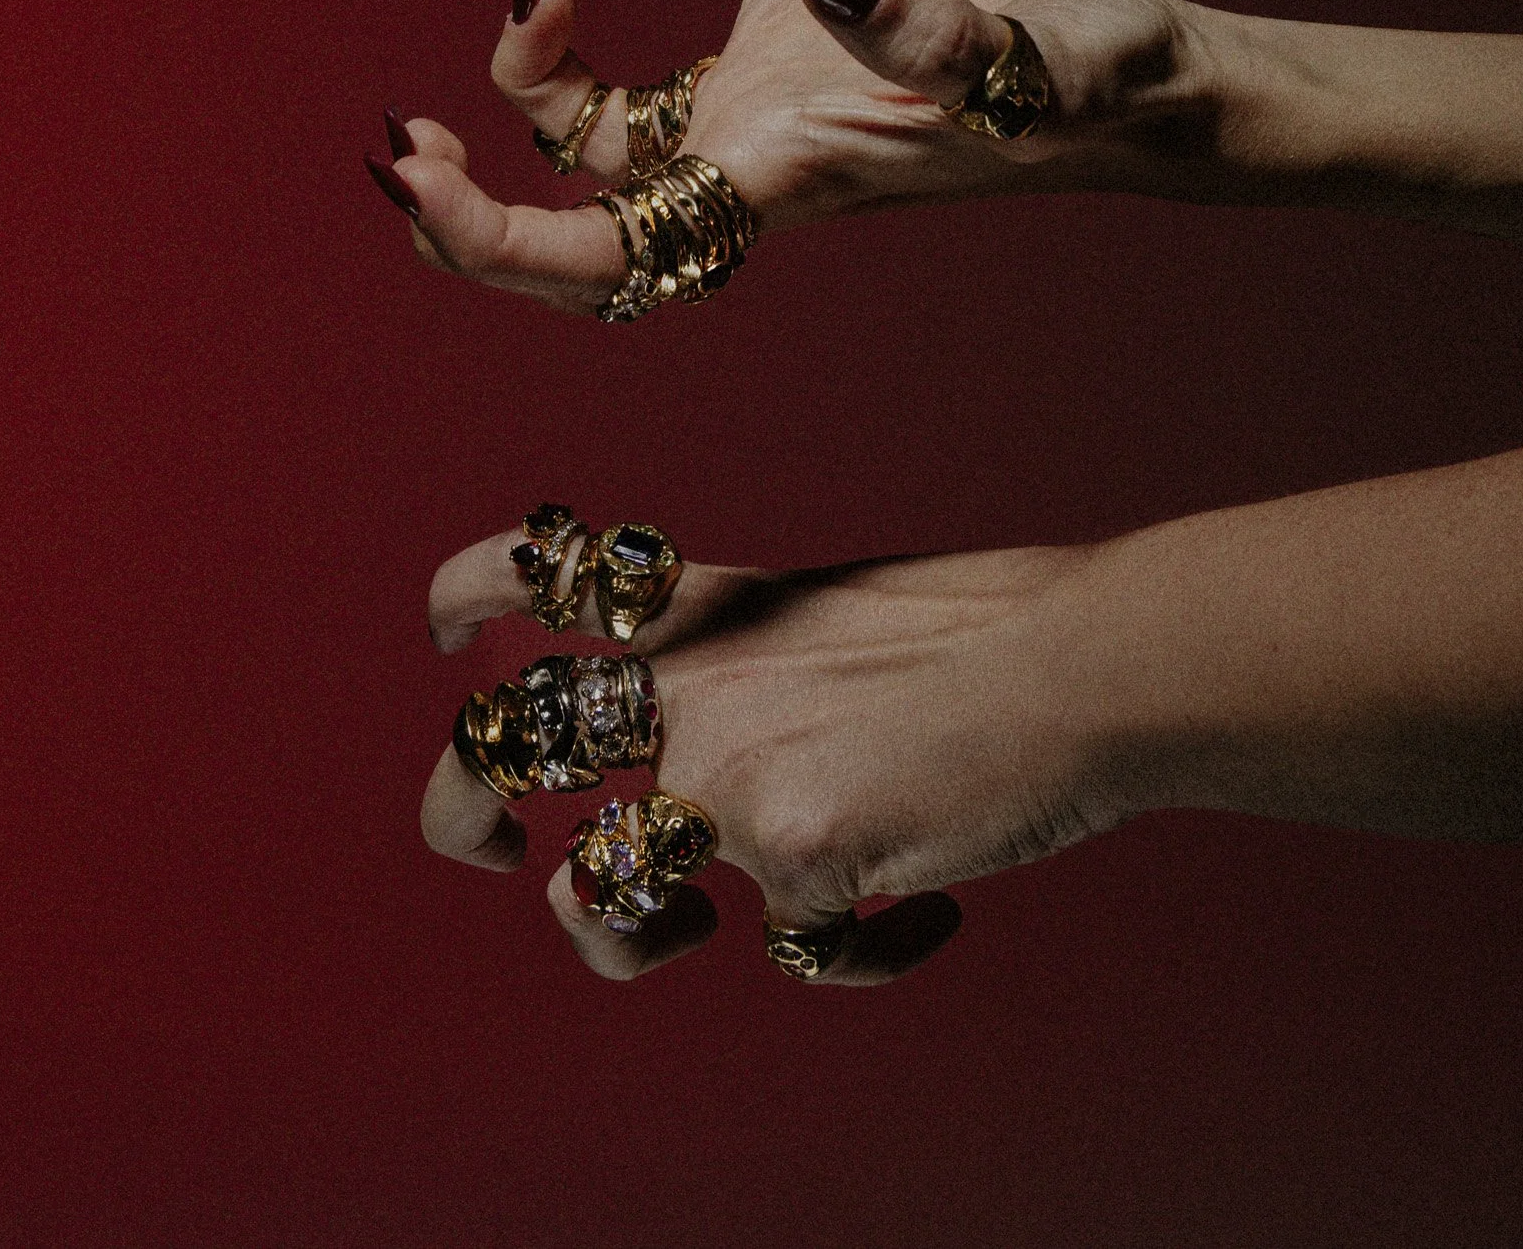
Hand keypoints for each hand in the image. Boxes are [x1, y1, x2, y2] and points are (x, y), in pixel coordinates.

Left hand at [366, 0, 1194, 314]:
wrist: (1165, 76)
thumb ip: (916, 23)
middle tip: (403, 140)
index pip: (599, 252)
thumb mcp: (1022, 59)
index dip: (490, 240)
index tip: (416, 180)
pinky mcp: (812, 3)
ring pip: (613, 108)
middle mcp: (753, 146)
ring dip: (544, 60)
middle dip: (474, 192)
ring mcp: (774, 80)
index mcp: (775, 180)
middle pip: (575, 203)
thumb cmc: (1104, 93)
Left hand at [422, 520, 1108, 982]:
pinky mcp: (788, 855)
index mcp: (709, 607)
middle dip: (463, 811)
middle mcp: (691, 683)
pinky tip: (924, 915)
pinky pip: (795, 952)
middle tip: (494, 848)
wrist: (1074, 667)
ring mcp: (727, 772)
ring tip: (695, 928)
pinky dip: (863, 950)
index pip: (544, 569)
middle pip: (496, 746)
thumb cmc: (989, 641)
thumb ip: (754, 674)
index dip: (472, 596)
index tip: (449, 630)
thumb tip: (706, 789)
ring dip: (632, 936)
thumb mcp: (834, 618)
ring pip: (593, 901)